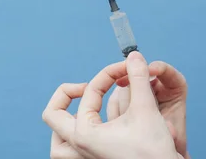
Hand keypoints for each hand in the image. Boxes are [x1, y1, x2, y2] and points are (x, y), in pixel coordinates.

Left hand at [42, 51, 182, 158]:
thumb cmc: (152, 150)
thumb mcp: (145, 108)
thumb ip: (138, 78)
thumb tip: (133, 56)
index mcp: (84, 134)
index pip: (90, 91)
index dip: (109, 73)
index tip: (128, 68)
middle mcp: (78, 148)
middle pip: (53, 116)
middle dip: (67, 95)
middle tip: (87, 87)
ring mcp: (84, 157)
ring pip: (58, 138)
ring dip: (67, 118)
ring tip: (84, 106)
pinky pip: (71, 147)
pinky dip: (77, 132)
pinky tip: (96, 124)